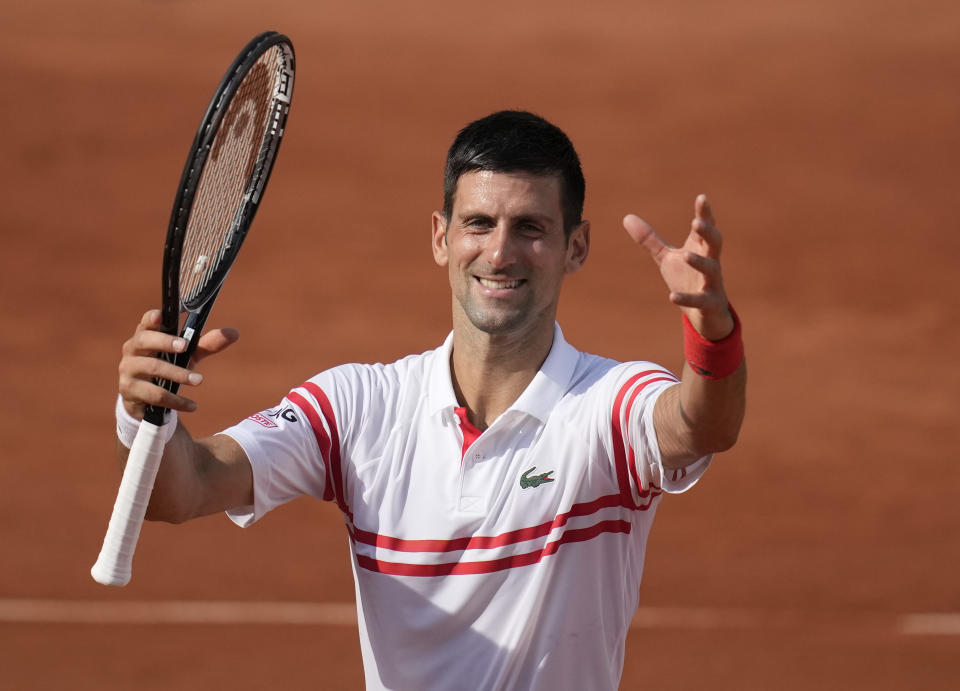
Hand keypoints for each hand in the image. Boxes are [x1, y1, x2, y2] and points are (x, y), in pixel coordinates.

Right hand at [118, 309, 238, 417]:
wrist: (147, 401)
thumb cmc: (168, 367)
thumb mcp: (188, 356)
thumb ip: (208, 344)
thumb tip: (234, 333)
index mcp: (145, 336)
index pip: (145, 323)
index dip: (151, 318)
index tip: (161, 315)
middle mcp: (132, 350)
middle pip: (144, 341)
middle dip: (165, 342)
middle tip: (185, 347)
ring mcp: (128, 371)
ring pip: (152, 368)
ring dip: (177, 374)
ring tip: (199, 380)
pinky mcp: (130, 392)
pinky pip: (154, 395)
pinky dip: (176, 400)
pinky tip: (192, 405)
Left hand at [623, 194, 732, 340]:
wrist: (705, 313)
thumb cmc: (687, 278)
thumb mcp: (666, 257)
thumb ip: (649, 239)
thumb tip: (627, 217)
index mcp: (701, 248)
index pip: (705, 228)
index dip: (704, 213)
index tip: (701, 198)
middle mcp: (711, 262)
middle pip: (715, 243)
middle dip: (708, 232)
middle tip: (697, 222)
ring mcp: (712, 282)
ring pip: (711, 269)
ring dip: (699, 262)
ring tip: (685, 255)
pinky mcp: (709, 303)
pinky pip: (699, 300)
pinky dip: (687, 298)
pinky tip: (672, 296)